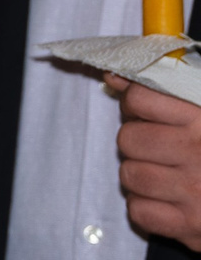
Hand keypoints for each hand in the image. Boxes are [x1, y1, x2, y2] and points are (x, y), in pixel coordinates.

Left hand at [113, 73, 200, 242]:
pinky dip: (146, 208)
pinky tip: (166, 201)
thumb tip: (113, 79)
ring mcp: (195, 192)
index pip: (140, 99)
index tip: (143, 113)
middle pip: (129, 139)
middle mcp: (199, 154)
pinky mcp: (192, 226)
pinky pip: (139, 211)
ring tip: (163, 175)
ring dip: (140, 176)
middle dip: (137, 143)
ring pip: (130, 176)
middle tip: (156, 148)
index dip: (134, 105)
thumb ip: (164, 94)